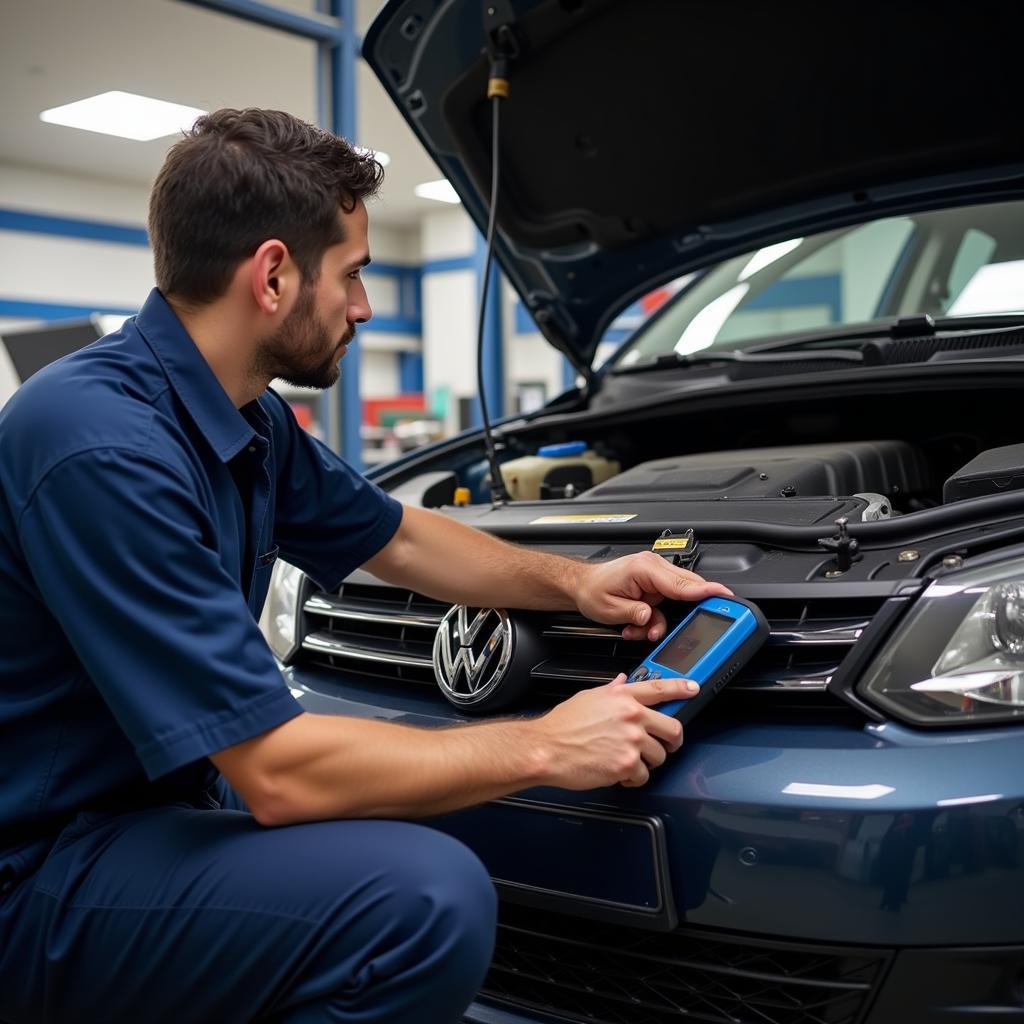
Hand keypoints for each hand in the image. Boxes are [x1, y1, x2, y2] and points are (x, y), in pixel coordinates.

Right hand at [528, 674, 697, 789]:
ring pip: (659, 756)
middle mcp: (631, 716)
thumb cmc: (562, 726)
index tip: (693, 688)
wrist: (546, 748)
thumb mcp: (588, 697)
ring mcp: (632, 741)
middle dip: (672, 740)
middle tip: (665, 745)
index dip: (681, 688)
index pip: (660, 688)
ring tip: (626, 760)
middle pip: (673, 728)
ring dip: (646, 762)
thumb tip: (623, 682)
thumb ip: (611, 691)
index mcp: (622, 697)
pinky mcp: (628, 764)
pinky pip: (643, 775)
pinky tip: (617, 771)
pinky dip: (632, 778)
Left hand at [576, 550, 732, 641]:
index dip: (705, 591)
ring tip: (639, 629)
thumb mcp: (610, 608)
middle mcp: (653, 568)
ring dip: (660, 621)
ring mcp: (655, 575)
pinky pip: (666, 604)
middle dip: (684, 613)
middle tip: (675, 627)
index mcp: (645, 568)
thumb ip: (635, 613)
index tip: (724, 595)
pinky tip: (638, 624)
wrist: (581, 585)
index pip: (682, 583)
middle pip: (687, 589)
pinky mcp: (653, 584)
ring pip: (677, 600)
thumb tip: (651, 618)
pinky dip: (654, 619)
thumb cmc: (593, 590)